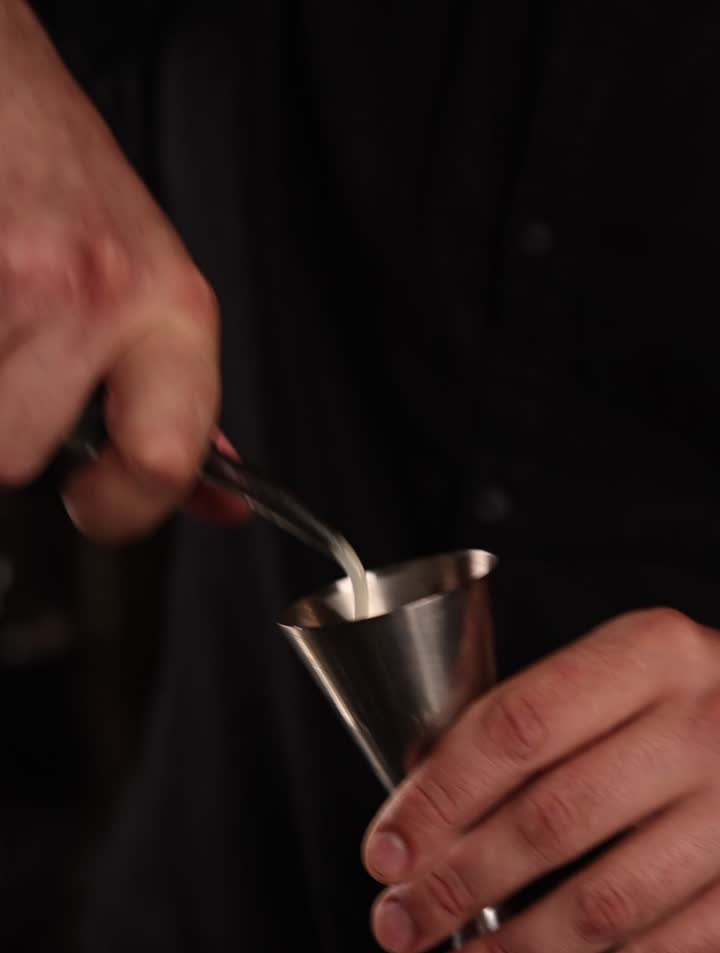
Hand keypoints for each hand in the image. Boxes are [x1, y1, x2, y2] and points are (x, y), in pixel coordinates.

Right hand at [0, 0, 235, 539]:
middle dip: (9, 435)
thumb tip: (215, 504)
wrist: (7, 96)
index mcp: (172, 315)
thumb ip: (184, 414)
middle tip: (20, 387)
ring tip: (5, 338)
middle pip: (17, 454)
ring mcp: (17, 280)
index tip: (93, 502)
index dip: (118, 511)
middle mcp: (97, 294)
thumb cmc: (80, 203)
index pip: (164, 463)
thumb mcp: (161, 304)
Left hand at [363, 608, 719, 952]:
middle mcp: (701, 726)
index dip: (439, 799)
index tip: (386, 853)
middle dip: (457, 886)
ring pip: (604, 903)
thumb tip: (423, 818)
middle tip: (399, 925)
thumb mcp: (630, 678)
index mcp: (650, 655)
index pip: (517, 728)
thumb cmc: (697, 709)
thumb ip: (538, 727)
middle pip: (551, 820)